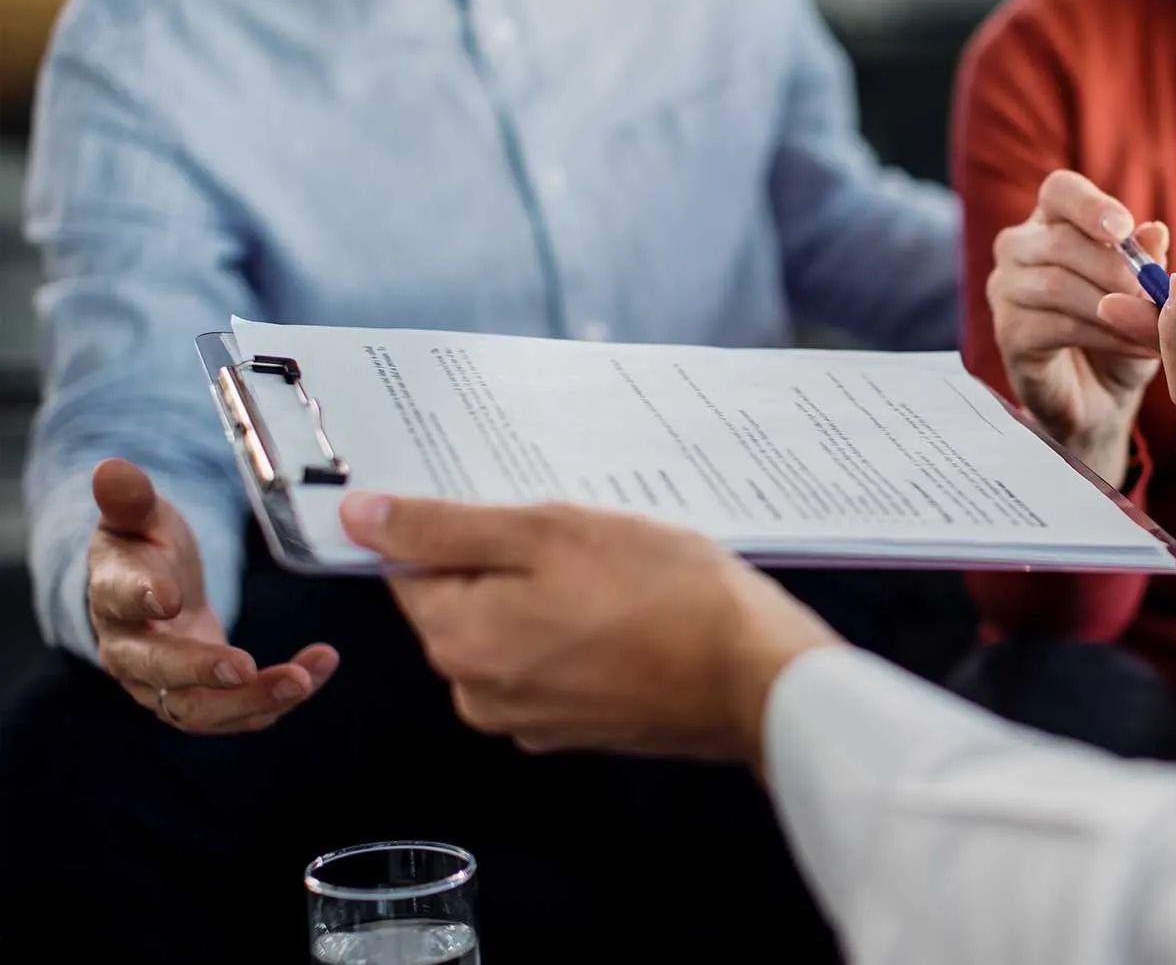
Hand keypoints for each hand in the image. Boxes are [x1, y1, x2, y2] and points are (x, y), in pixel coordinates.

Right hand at [87, 459, 337, 733]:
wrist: (153, 590)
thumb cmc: (146, 548)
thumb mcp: (140, 517)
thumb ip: (131, 499)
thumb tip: (111, 468)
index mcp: (112, 596)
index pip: (119, 600)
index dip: (141, 597)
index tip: (170, 596)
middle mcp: (131, 651)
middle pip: (158, 671)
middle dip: (201, 671)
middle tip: (244, 666)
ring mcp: (165, 684)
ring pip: (200, 709)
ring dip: (252, 700)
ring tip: (302, 680)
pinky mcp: (203, 700)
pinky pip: (239, 711)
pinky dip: (278, 699)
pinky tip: (318, 670)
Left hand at [339, 493, 841, 763]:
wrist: (754, 675)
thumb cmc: (665, 596)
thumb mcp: (550, 533)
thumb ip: (446, 529)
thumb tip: (361, 520)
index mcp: (458, 642)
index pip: (413, 569)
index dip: (458, 527)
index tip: (510, 507)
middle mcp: (480, 693)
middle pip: (464, 603)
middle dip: (511, 562)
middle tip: (577, 536)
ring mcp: (531, 718)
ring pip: (514, 631)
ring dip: (550, 595)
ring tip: (614, 572)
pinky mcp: (578, 727)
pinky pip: (554, 662)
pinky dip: (579, 631)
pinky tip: (629, 609)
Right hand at [986, 170, 1169, 482]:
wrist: (1101, 399)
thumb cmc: (1121, 333)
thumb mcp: (1144, 295)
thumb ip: (1147, 262)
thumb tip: (1154, 231)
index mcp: (1051, 223)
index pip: (1060, 191)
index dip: (1090, 205)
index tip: (1123, 228)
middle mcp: (1018, 249)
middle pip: (1060, 241)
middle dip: (1115, 268)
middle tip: (1156, 294)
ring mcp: (1005, 291)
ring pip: (1056, 284)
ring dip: (1114, 306)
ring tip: (1155, 325)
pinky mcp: (1008, 334)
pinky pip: (1056, 326)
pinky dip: (1106, 336)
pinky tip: (1139, 347)